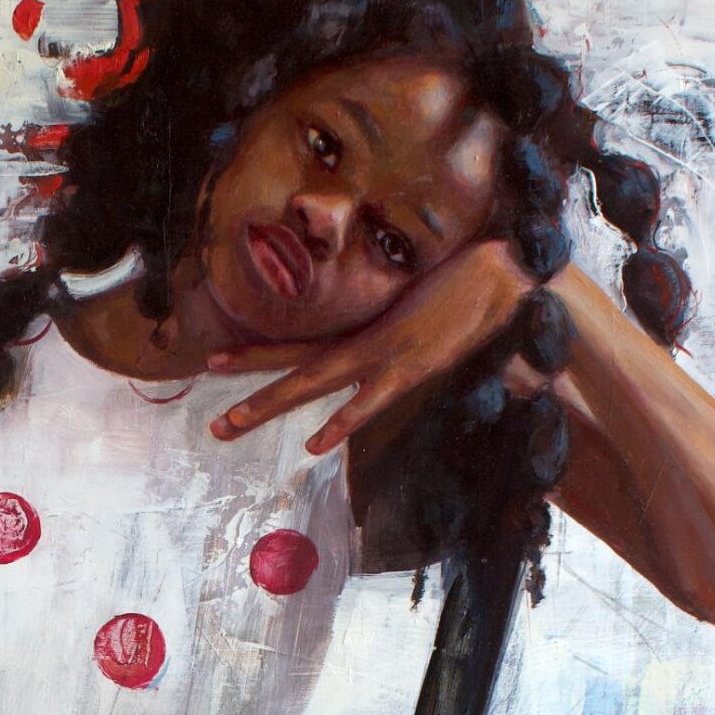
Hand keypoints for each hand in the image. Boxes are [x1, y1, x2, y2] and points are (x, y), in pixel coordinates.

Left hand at [207, 240, 536, 457]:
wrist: (507, 270)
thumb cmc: (472, 285)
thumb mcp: (427, 312)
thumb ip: (404, 331)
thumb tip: (392, 342)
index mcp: (364, 329)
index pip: (299, 344)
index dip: (258, 352)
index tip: (216, 359)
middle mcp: (362, 340)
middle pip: (293, 364)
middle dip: (249, 384)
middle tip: (207, 400)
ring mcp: (382, 354)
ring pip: (312, 381)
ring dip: (269, 402)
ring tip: (230, 421)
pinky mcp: (410, 367)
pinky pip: (369, 401)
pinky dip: (342, 422)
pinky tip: (314, 444)